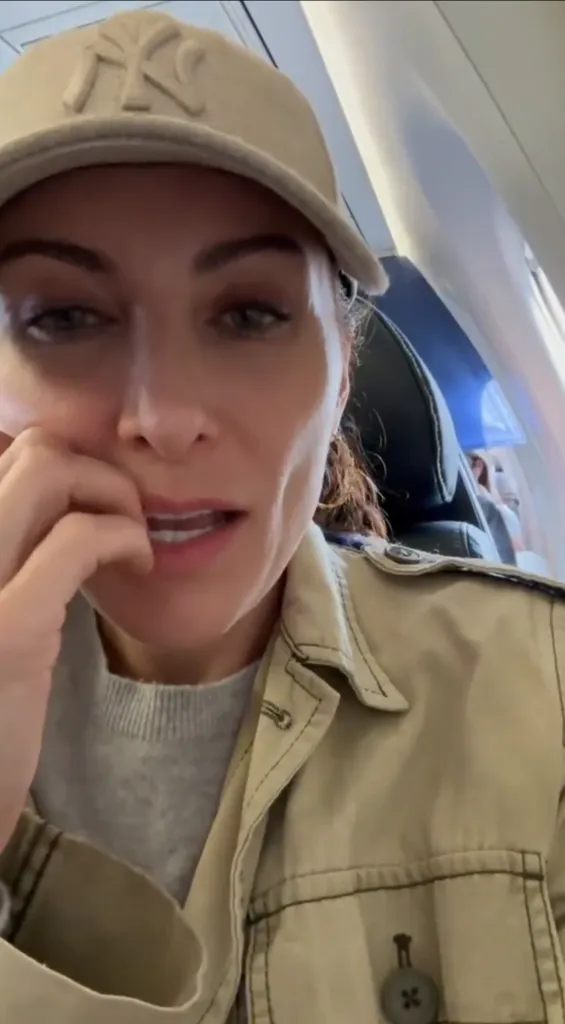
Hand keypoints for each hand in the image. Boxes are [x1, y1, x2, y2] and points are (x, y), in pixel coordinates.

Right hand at [0, 429, 151, 850]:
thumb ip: (14, 558)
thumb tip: (53, 504)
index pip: (1, 451)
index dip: (52, 460)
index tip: (85, 500)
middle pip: (26, 445)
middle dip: (91, 464)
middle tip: (117, 513)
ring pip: (48, 467)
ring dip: (111, 488)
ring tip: (129, 533)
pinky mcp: (7, 627)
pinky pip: (79, 538)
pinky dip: (124, 534)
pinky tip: (139, 562)